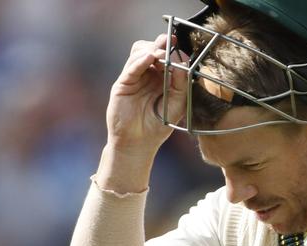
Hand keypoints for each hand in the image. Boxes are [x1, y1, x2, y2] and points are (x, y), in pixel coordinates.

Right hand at [95, 34, 187, 192]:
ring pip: (139, 53)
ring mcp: (134, 78)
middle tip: (172, 42)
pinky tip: (150, 58)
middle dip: (162, 43)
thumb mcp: (177, 104)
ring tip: (162, 53)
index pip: (166, 55)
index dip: (173, 49)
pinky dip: (141, 61)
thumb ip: (181, 84)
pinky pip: (131, 68)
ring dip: (152, 50)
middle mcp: (147, 74)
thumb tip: (184, 62)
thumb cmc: (159, 125)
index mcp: (162, 77)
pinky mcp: (123, 84)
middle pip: (150, 48)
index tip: (181, 44)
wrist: (139, 143)